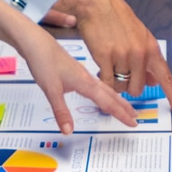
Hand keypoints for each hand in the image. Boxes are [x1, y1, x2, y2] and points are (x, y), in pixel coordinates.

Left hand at [0, 0, 136, 132]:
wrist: (35, 41)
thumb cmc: (43, 61)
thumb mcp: (50, 89)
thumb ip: (61, 111)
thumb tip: (68, 131)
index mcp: (85, 82)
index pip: (107, 102)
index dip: (120, 114)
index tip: (133, 123)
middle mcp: (87, 78)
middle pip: (111, 95)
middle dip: (124, 107)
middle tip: (135, 117)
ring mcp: (82, 73)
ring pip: (105, 89)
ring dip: (116, 99)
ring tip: (125, 106)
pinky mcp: (76, 71)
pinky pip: (97, 84)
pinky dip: (105, 91)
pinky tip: (101, 92)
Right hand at [50, 0, 171, 111]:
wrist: (96, 3)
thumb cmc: (118, 19)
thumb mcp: (140, 37)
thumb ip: (148, 60)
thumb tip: (155, 82)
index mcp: (151, 49)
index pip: (166, 78)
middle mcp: (140, 54)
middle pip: (137, 89)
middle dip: (128, 85)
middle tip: (120, 71)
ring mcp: (122, 56)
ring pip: (121, 87)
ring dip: (114, 81)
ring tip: (110, 64)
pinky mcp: (104, 57)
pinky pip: (106, 82)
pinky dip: (103, 79)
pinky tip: (101, 67)